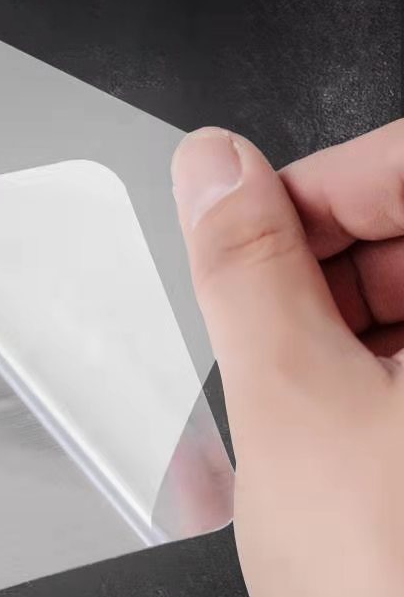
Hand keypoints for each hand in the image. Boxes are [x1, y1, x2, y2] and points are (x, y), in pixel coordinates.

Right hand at [171, 121, 403, 596]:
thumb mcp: (296, 412)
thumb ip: (245, 271)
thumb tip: (211, 170)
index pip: (401, 165)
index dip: (306, 192)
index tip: (241, 234)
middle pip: (401, 234)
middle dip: (312, 276)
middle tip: (269, 341)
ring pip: (399, 298)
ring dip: (330, 334)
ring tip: (296, 407)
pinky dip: (362, 376)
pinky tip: (333, 431)